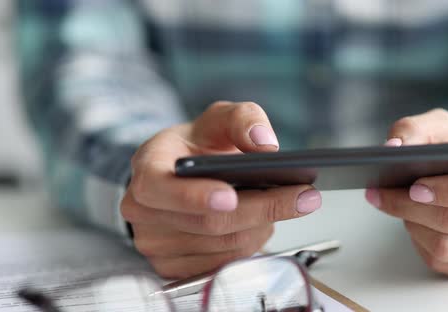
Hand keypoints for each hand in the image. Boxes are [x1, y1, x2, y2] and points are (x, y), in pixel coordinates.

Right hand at [121, 102, 321, 278]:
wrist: (181, 175)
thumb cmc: (198, 147)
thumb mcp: (219, 119)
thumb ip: (242, 119)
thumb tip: (265, 143)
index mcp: (147, 168)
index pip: (159, 188)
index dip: (195, 196)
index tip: (231, 196)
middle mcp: (143, 210)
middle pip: (208, 223)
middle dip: (262, 209)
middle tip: (304, 196)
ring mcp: (155, 244)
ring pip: (222, 246)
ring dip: (261, 227)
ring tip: (284, 204)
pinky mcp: (173, 268)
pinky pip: (223, 265)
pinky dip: (251, 245)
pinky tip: (261, 224)